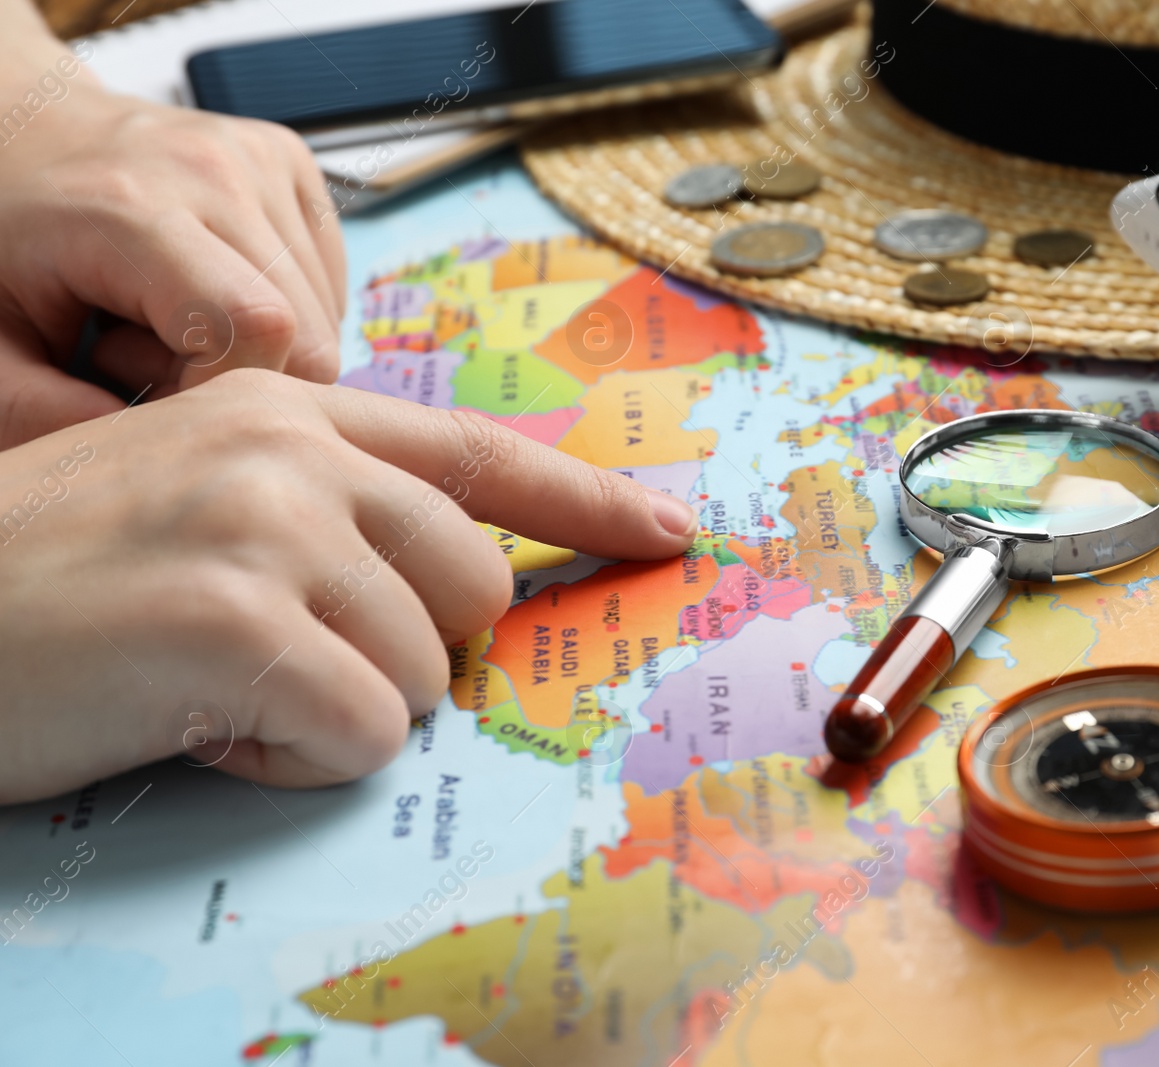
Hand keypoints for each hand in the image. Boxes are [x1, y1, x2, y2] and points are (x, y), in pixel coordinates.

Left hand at [0, 34, 344, 447]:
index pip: (256, 330)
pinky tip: (211, 288)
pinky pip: (330, 280)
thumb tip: (155, 458)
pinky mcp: (289, 158)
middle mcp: (212, 170)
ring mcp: (258, 158)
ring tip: (173, 318)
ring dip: (263, 346)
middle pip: (308, 338)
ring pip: (327, 318)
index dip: (220, 392)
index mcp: (129, 212)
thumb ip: (50, 418)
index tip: (149, 392)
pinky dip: (284, 308)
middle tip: (153, 360)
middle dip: (244, 379)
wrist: (12, 132)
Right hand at [0, 370, 699, 803]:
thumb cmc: (52, 580)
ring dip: (333, 710)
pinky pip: (360, 734)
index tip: (669, 534)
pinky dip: (291, 758)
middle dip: (404, 652)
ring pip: (424, 673)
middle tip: (279, 658)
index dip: (589, 501)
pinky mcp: (238, 621)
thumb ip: (335, 516)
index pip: (483, 454)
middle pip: (475, 586)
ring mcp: (266, 526)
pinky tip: (197, 723)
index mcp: (288, 408)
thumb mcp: (201, 501)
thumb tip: (464, 591)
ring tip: (215, 684)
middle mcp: (290, 447)